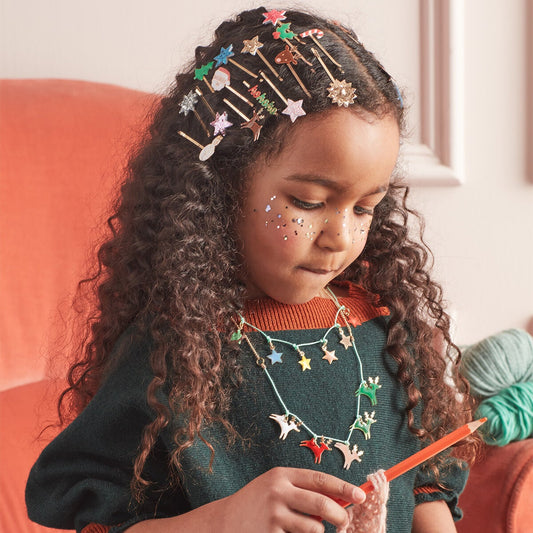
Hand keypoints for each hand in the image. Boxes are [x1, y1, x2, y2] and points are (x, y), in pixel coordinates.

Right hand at [220, 466, 365, 532]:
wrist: (224, 522)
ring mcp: (273, 515)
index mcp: (282, 475)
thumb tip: (339, 499)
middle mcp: (278, 492)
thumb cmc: (257, 503)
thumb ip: (302, 490)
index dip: (343, 487)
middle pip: (321, 504)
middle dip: (340, 515)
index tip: (361, 495)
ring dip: (318, 532)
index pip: (319, 479)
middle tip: (345, 522)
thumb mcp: (276, 487)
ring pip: (314, 528)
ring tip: (309, 530)